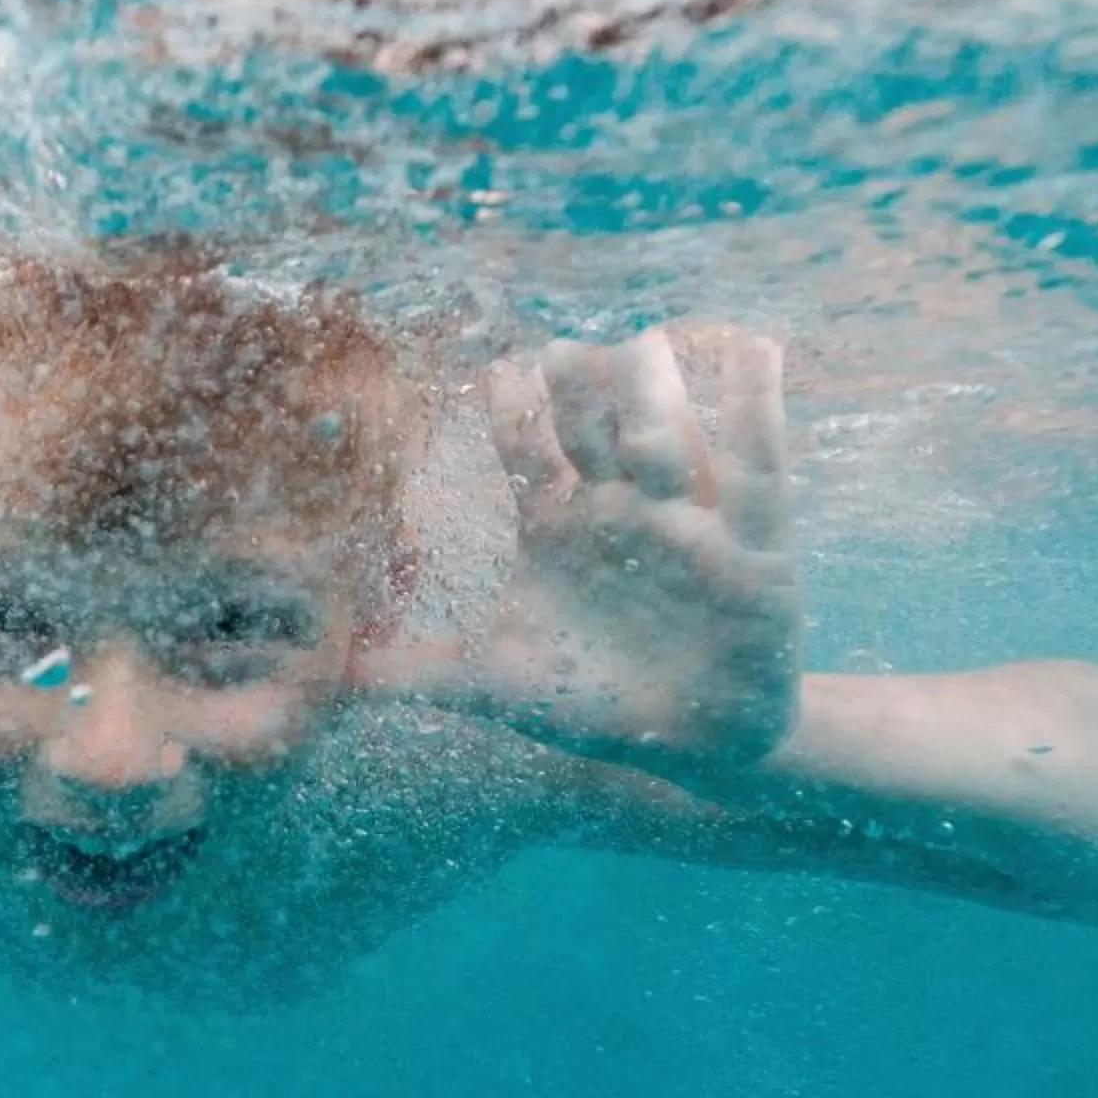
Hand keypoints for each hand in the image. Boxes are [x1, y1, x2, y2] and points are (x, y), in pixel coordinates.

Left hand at [358, 325, 801, 768]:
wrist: (696, 746)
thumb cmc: (594, 701)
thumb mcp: (504, 688)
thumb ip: (422, 676)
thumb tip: (336, 677)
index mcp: (552, 523)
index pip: (520, 442)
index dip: (507, 410)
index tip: (494, 380)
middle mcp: (614, 502)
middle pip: (587, 412)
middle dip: (575, 387)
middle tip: (562, 367)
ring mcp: (683, 514)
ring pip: (664, 423)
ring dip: (653, 394)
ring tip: (647, 374)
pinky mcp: (755, 541)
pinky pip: (759, 464)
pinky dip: (760, 403)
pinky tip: (758, 351)